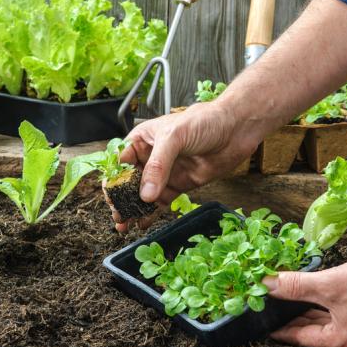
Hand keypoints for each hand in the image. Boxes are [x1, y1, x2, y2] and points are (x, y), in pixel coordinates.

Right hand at [112, 101, 257, 231]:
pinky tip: (143, 223)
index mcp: (143, 140)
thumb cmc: (204, 121)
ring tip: (125, 224)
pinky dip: (152, 213)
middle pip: (129, 182)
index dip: (113, 179)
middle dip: (121, 199)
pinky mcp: (180, 185)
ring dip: (134, 209)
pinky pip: (162, 201)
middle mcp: (151, 157)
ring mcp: (166, 173)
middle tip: (118, 215)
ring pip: (144, 194)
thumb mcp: (175, 137)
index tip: (111, 197)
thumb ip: (158, 165)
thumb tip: (145, 194)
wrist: (236, 130)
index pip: (120, 162)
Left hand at [263, 244, 346, 346]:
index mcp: (344, 340)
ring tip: (286, 301)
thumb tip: (267, 285)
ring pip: (325, 320)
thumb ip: (296, 286)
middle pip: (313, 330)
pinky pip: (336, 312)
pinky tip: (311, 294)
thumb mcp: (329, 284)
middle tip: (271, 309)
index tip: (265, 326)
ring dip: (306, 310)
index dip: (282, 330)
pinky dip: (321, 304)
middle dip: (292, 318)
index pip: (303, 337)